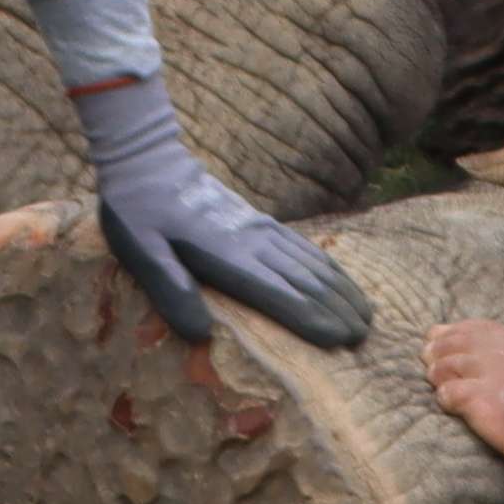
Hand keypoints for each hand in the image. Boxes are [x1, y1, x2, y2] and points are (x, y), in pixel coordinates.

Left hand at [75, 73, 373, 349]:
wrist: (147, 162)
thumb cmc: (137, 213)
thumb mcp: (140, 253)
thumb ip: (171, 290)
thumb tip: (201, 334)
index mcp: (225, 256)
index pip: (279, 293)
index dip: (312, 318)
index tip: (341, 340)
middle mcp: (252, 242)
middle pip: (305, 280)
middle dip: (337, 310)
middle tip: (365, 339)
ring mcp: (259, 229)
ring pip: (311, 262)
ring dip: (340, 289)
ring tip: (366, 315)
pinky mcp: (258, 221)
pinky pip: (301, 246)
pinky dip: (327, 265)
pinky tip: (339, 278)